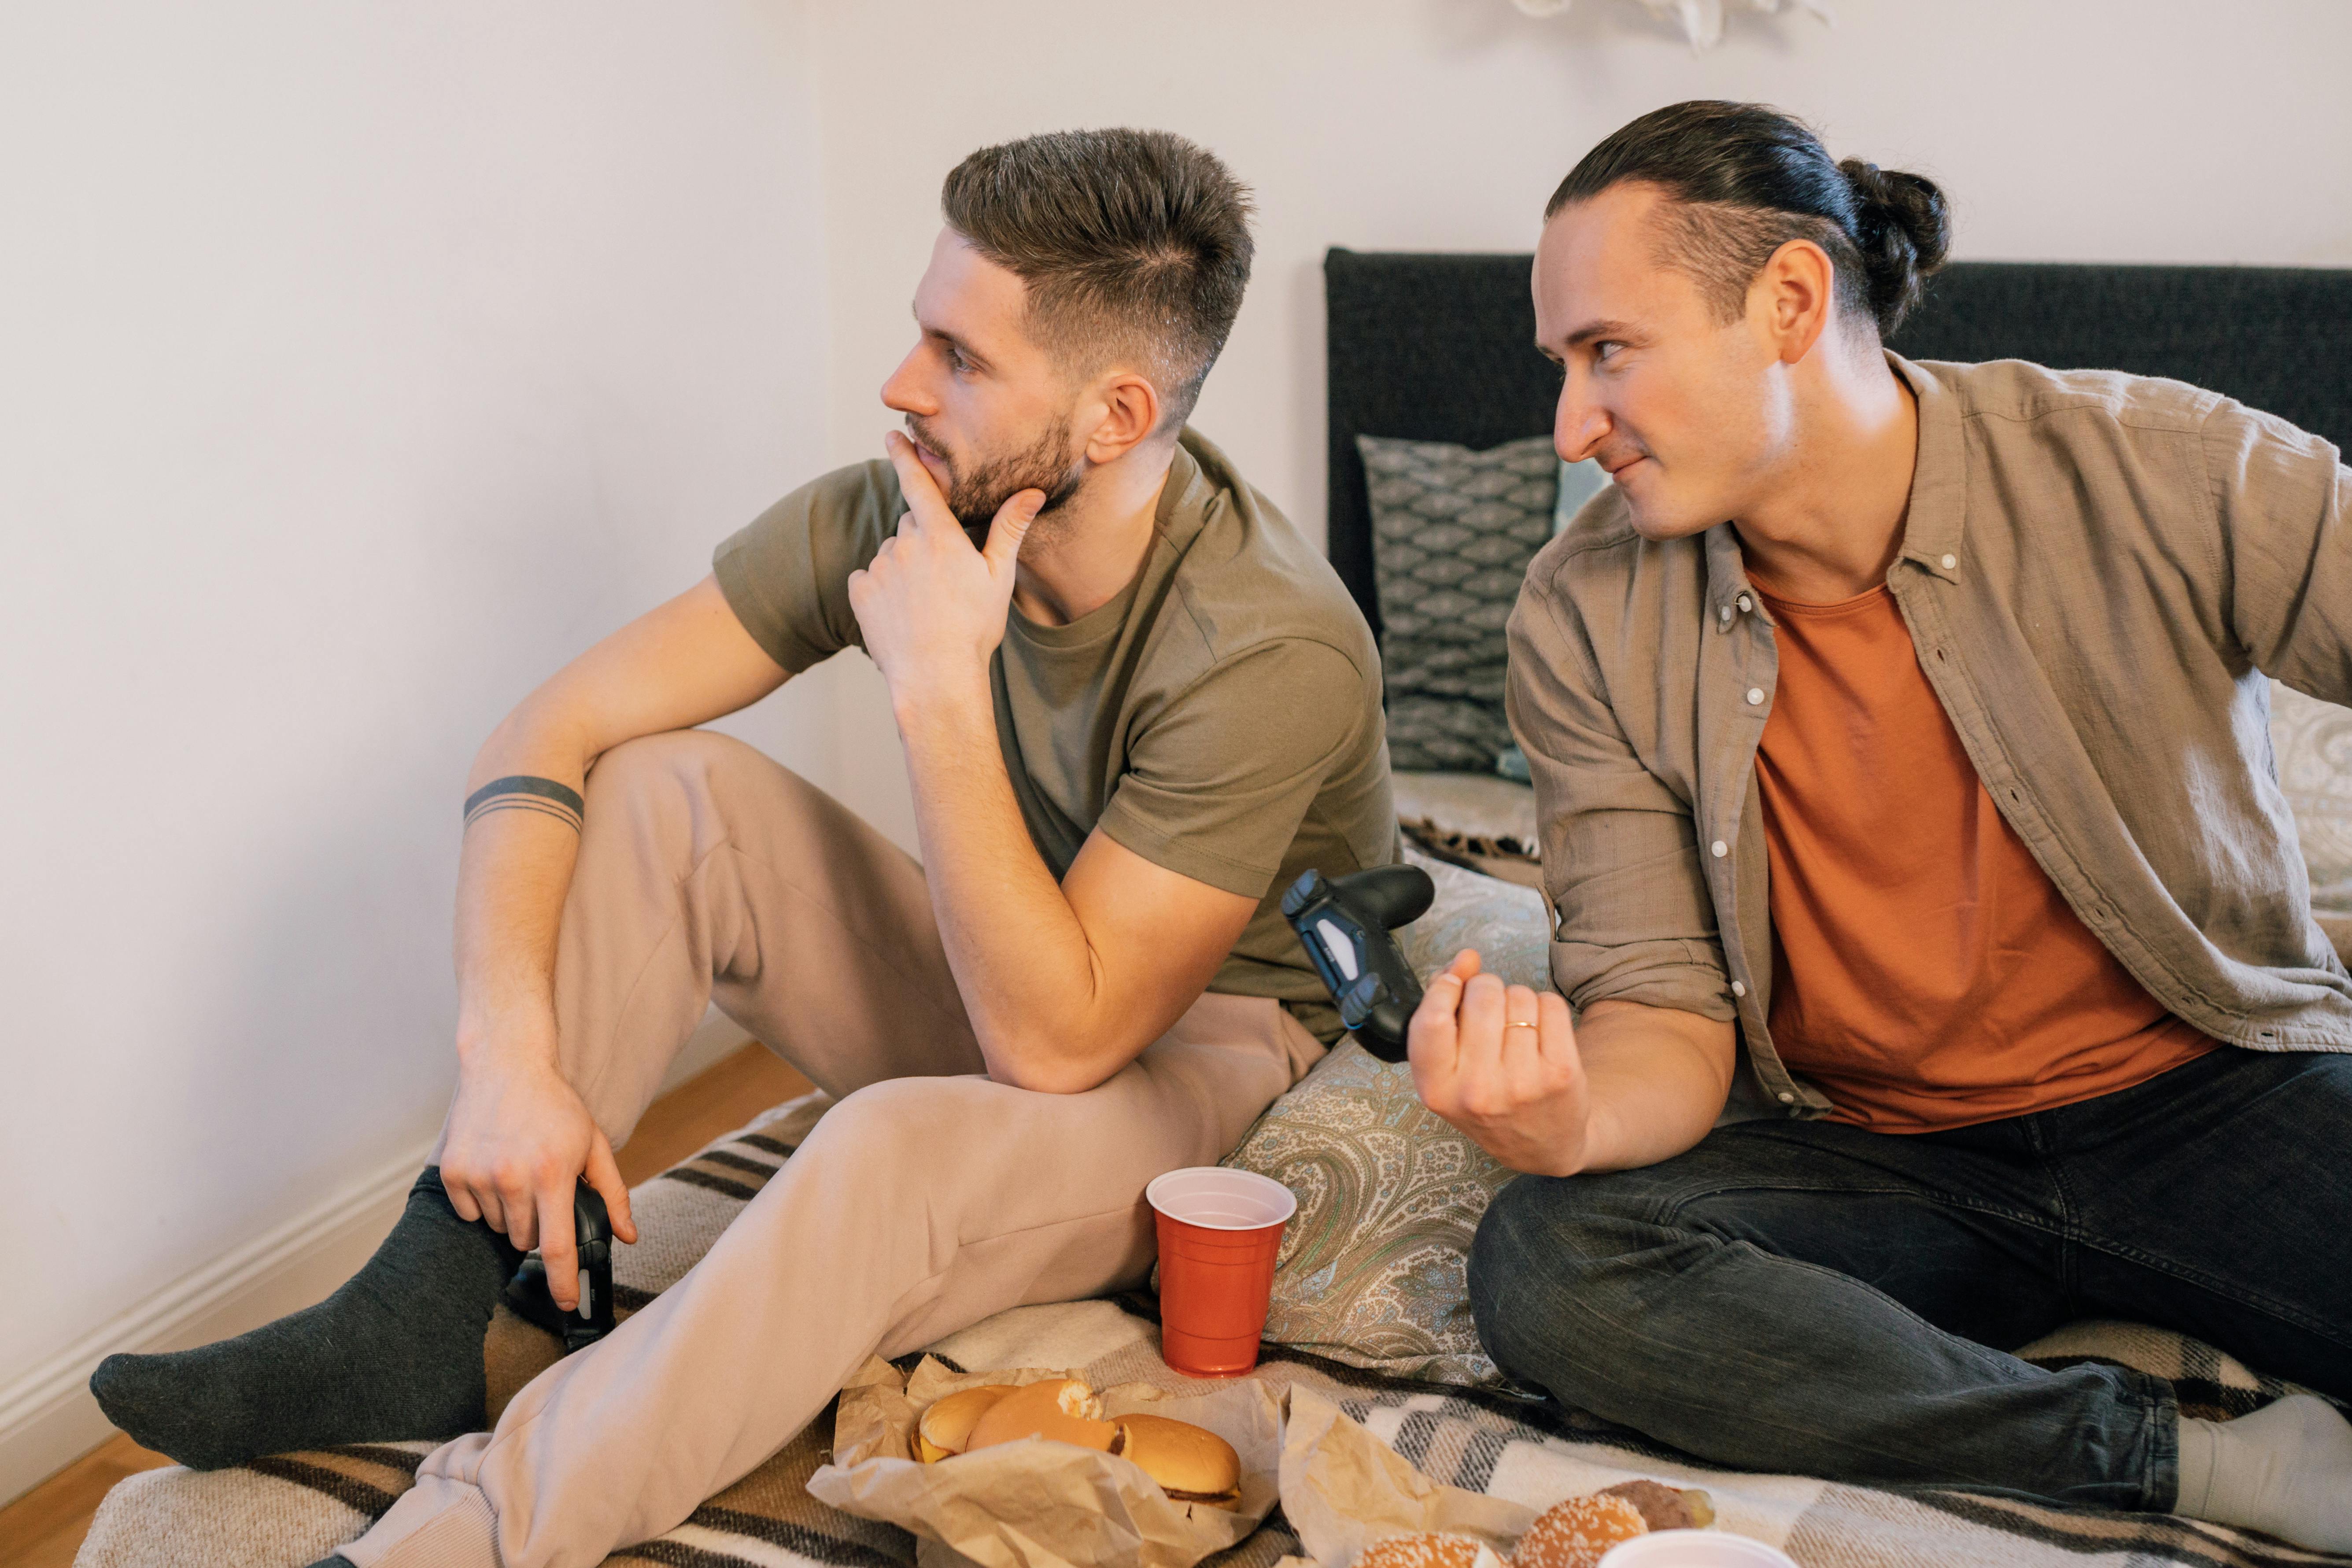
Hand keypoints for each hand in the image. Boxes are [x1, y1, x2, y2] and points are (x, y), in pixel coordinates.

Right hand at [439, 1041, 637, 1311]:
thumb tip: (628, 1236)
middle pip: (526, 1240)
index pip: (556, 1247)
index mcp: (553, 1175)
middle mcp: (512, 1179)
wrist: (507, 1066)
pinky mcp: (453, 1172)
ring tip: (518, 1172)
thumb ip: (613, 1194)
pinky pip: (469, 1213)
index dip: (562, 1283)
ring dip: (511, 1213)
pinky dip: (482, 1202)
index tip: (567, 1304)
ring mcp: (479, 1176)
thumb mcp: (594, 1145)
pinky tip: (494, 1169)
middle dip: (539, 1226)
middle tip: (543, 1190)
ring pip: (498, 1228)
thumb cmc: (556, 1107)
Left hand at [850, 431, 1043, 706]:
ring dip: (903, 569)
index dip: (905, 456)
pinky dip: (881, 592)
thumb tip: (1032, 492)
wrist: (936, 679)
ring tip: (924, 606)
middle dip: (923, 541)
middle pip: (910, 526)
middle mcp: (904, 543)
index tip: (892, 436)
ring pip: (890, 555)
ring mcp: (879, 567)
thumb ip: (1009, 529)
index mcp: (940, 536)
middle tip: (943, 581)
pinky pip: (869, 579)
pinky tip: (901, 615)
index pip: (918, 483)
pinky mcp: (859, 591)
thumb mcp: (999, 578)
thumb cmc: (974, 630)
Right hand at [1407, 950, 1592, 1176]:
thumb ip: (1443, 1008)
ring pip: (1518, 996)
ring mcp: (1523, 1083)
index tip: (1455, 985)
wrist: (1542, 1146)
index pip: (1432, 1018)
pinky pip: (1550, 1004)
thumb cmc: (1487, 1098)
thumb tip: (1466, 958)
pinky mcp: (1561, 1073)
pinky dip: (1545, 1006)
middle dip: (1486, 989)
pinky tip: (1540, 1032)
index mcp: (1438, 1091)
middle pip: (1481, 996)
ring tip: (1516, 1029)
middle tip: (1491, 1011)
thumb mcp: (1448, 1069)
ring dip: (1517, 1000)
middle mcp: (1478, 1091)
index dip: (1445, 988)